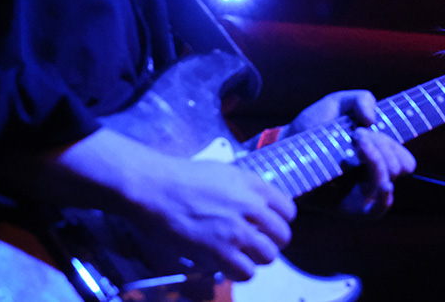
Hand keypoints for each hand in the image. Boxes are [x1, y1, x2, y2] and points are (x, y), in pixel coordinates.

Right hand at [29, 130, 296, 282]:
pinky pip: (246, 271)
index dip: (280, 221)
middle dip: (273, 242)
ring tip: (244, 256)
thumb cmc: (185, 177)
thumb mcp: (226, 172)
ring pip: (268, 256)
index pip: (288, 210)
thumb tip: (259, 204)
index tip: (269, 227)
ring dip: (257, 259)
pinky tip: (229, 266)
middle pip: (282, 236)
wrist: (156, 187)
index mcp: (254, 185)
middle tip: (258, 245)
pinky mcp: (219, 251)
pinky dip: (240, 272)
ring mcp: (236, 230)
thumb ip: (247, 188)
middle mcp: (251, 207)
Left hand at [284, 90, 415, 217]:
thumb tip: (374, 121)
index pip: (405, 160)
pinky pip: (377, 211)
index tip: (365, 129)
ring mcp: (362, 193)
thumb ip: (362, 99)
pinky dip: (383, 195)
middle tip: (357, 136)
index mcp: (377, 155)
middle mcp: (373, 175)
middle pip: (400, 167)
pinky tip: (378, 182)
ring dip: (378, 161)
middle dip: (383, 147)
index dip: (395, 146)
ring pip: (389, 182)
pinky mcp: (348, 208)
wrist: (284, 150)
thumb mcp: (336, 103)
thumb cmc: (311, 129)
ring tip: (355, 145)